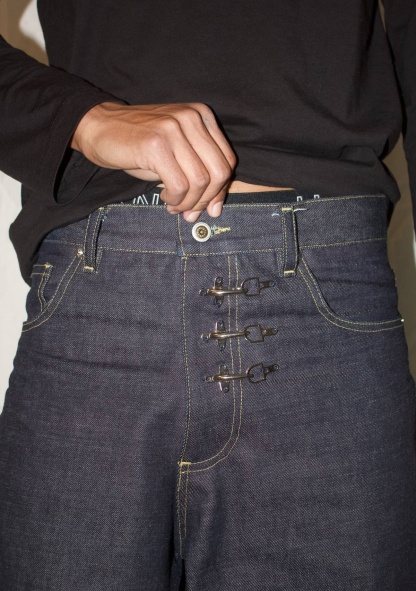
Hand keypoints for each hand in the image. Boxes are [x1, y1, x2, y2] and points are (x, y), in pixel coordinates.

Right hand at [71, 102, 236, 220]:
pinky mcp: (156, 144)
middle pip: (219, 172)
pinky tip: (164, 197)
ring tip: (174, 205)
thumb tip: (215, 209)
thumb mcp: (176, 152)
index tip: (209, 208)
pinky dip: (175, 199)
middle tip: (189, 211)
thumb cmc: (137, 144)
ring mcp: (173, 129)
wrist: (98, 127)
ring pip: (200, 181)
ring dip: (188, 202)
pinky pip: (179, 185)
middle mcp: (191, 118)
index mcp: (201, 116)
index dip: (220, 190)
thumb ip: (199, 173)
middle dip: (206, 199)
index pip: (227, 160)